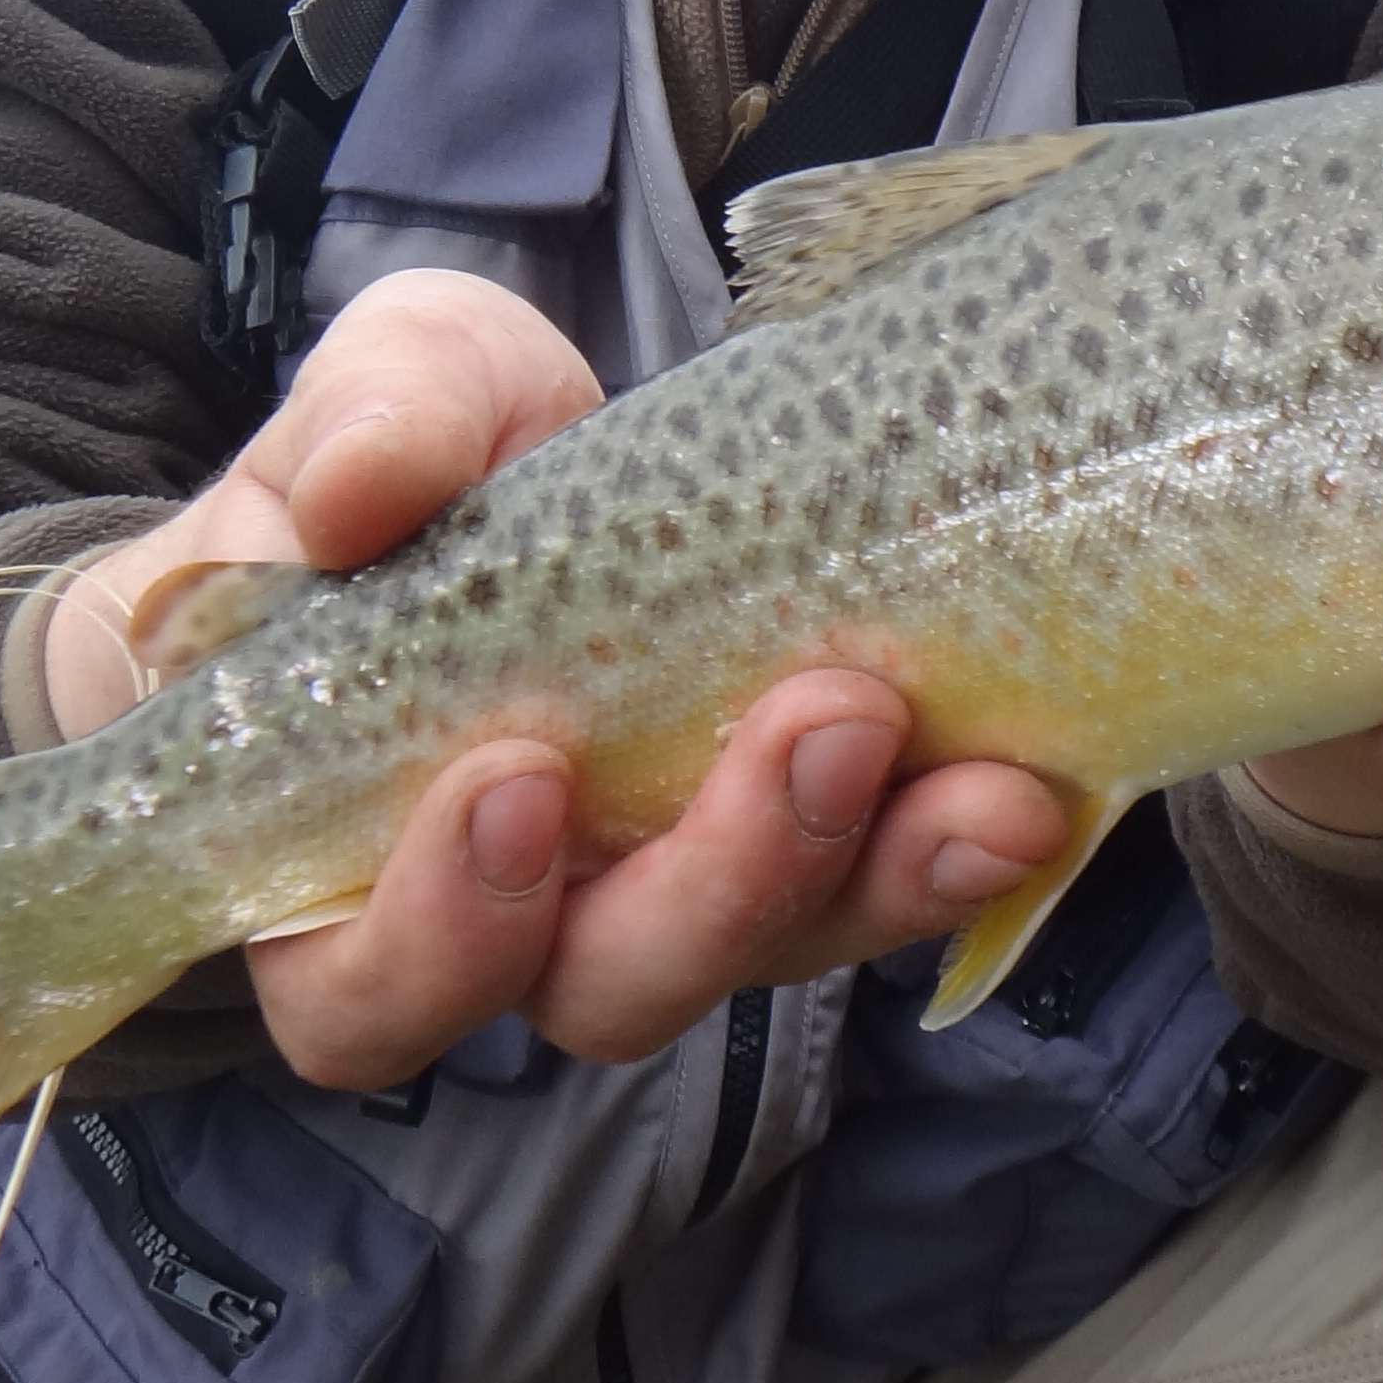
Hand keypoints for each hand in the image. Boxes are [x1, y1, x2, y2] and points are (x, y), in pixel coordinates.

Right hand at [44, 268, 1067, 1089]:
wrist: (574, 432)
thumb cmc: (424, 448)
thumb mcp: (397, 391)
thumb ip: (373, 428)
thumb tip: (364, 493)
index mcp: (349, 855)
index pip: (358, 984)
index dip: (437, 924)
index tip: (520, 775)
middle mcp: (521, 915)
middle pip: (602, 991)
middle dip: (716, 887)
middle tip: (817, 727)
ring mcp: (681, 881)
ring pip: (769, 955)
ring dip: (875, 875)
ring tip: (981, 779)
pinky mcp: (819, 840)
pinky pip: (887, 886)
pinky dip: (956, 844)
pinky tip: (1033, 786)